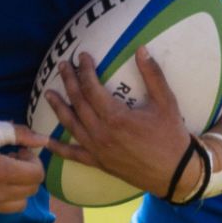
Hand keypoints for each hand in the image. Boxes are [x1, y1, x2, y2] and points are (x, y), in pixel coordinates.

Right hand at [0, 124, 49, 217]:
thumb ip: (19, 134)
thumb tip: (43, 140)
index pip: (36, 175)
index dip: (32, 160)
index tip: (18, 150)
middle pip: (30, 190)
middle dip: (26, 173)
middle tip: (10, 158)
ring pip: (18, 205)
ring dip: (17, 188)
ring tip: (0, 172)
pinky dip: (0, 196)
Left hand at [45, 48, 195, 197]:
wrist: (175, 172)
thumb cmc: (171, 135)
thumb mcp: (166, 102)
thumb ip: (153, 75)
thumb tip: (141, 50)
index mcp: (116, 117)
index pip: (91, 88)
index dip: (84, 70)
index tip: (82, 56)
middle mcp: (101, 133)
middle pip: (78, 102)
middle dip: (69, 82)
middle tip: (62, 66)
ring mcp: (97, 150)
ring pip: (71, 125)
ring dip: (58, 108)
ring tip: (48, 93)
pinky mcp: (98, 163)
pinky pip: (73, 154)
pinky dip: (58, 148)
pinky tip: (46, 141)